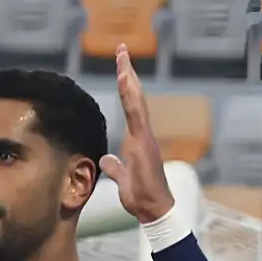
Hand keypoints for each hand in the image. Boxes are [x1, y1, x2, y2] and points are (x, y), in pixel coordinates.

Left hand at [98, 44, 174, 223]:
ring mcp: (145, 138)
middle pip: (135, 98)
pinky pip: (136, 115)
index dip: (126, 87)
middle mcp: (144, 135)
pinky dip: (131, 96)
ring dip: (129, 79)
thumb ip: (116, 167)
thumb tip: (107, 159)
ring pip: (136, 102)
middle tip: (122, 51)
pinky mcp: (143, 144)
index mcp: (139, 141)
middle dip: (128, 73)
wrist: (154, 210)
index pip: (131, 108)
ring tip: (122, 58)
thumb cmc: (142, 197)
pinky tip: (126, 81)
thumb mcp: (122, 179)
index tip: (122, 68)